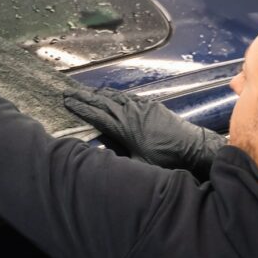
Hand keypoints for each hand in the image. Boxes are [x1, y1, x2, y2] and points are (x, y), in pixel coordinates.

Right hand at [64, 87, 225, 178]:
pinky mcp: (150, 105)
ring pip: (114, 97)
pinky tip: (111, 94)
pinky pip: (128, 96)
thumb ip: (118, 158)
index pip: (95, 115)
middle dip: (83, 97)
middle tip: (68, 92)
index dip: (80, 108)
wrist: (191, 146)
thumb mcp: (138, 165)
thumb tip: (100, 157)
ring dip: (98, 94)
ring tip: (85, 91)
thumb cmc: (165, 159)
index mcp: (122, 128)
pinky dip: (115, 94)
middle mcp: (129, 113)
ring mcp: (140, 106)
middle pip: (101, 102)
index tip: (66, 102)